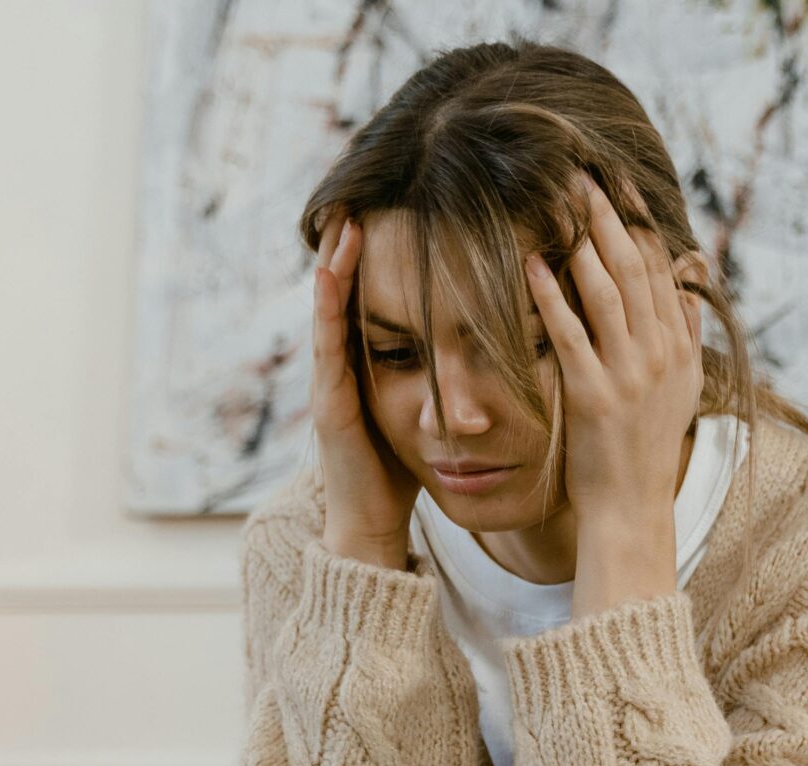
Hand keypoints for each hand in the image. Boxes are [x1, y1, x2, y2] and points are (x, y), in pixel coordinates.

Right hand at [308, 213, 420, 568]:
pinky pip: (328, 346)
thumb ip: (435, 382)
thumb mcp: (421, 416)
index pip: (368, 300)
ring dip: (334, 262)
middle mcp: (343, 368)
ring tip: (343, 218)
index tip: (387, 211)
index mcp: (366, 366)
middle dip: (348, 246)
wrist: (369, 527)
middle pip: (343, 294)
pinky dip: (327, 307)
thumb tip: (480, 355)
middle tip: (356, 195)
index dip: (372, 258)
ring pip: (330, 310)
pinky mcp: (330, 404)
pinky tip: (329, 273)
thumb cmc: (396, 476)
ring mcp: (332, 383)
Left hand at [523, 172, 705, 613]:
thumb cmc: (644, 450)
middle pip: (634, 269)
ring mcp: (629, 376)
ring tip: (559, 202)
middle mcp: (659, 356)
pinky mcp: (594, 396)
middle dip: (608, 218)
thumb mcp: (679, 388)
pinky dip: (551, 295)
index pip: (661, 271)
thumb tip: (691, 278)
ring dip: (581, 241)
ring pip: (607, 292)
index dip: (639, 224)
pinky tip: (532, 263)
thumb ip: (685, 331)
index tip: (619, 186)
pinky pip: (571, 334)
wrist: (632, 509)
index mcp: (677, 349)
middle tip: (582, 175)